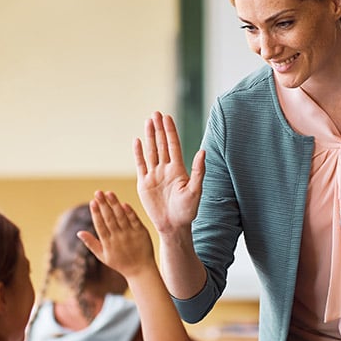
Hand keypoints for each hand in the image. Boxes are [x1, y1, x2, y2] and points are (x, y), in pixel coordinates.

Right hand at [77, 191, 154, 278]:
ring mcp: (130, 235)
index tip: (92, 202)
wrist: (140, 270)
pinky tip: (123, 203)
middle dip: (103, 204)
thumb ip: (91, 243)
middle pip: (109, 218)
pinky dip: (129, 212)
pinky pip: (134, 220)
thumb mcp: (103, 256)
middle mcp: (119, 238)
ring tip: (109, 193)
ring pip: (121, 217)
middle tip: (98, 192)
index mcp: (108, 244)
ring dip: (115, 204)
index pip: (100, 225)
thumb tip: (78, 232)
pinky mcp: (141, 232)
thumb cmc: (120, 263)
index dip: (96, 213)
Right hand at [133, 112, 205, 236]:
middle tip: (155, 113)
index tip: (167, 117)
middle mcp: (166, 169)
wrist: (173, 226)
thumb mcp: (196, 190)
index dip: (170, 131)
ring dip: (150, 137)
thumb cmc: (188, 211)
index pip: (173, 145)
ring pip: (151, 151)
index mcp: (178, 170)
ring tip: (148, 121)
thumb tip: (202, 151)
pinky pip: (141, 165)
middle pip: (162, 144)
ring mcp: (154, 175)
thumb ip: (198, 171)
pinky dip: (138, 153)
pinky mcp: (144, 183)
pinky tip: (137, 141)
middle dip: (159, 129)